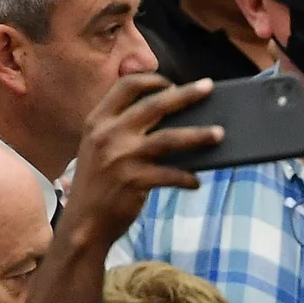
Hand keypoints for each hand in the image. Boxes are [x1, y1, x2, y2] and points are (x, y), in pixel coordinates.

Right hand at [59, 74, 218, 248]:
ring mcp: (121, 158)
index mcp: (98, 120)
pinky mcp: (135, 181)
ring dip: (199, 135)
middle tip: (208, 87)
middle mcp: (108, 134)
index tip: (172, 83)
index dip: (151, 80)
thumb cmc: (98, 182)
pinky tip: (196, 182)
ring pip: (169, 138)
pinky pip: (171, 175)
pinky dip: (187, 178)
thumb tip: (168, 116)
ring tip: (220, 134)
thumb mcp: (98, 147)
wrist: (83, 221)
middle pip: (154, 105)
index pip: (126, 87)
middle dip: (185, 94)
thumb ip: (121, 128)